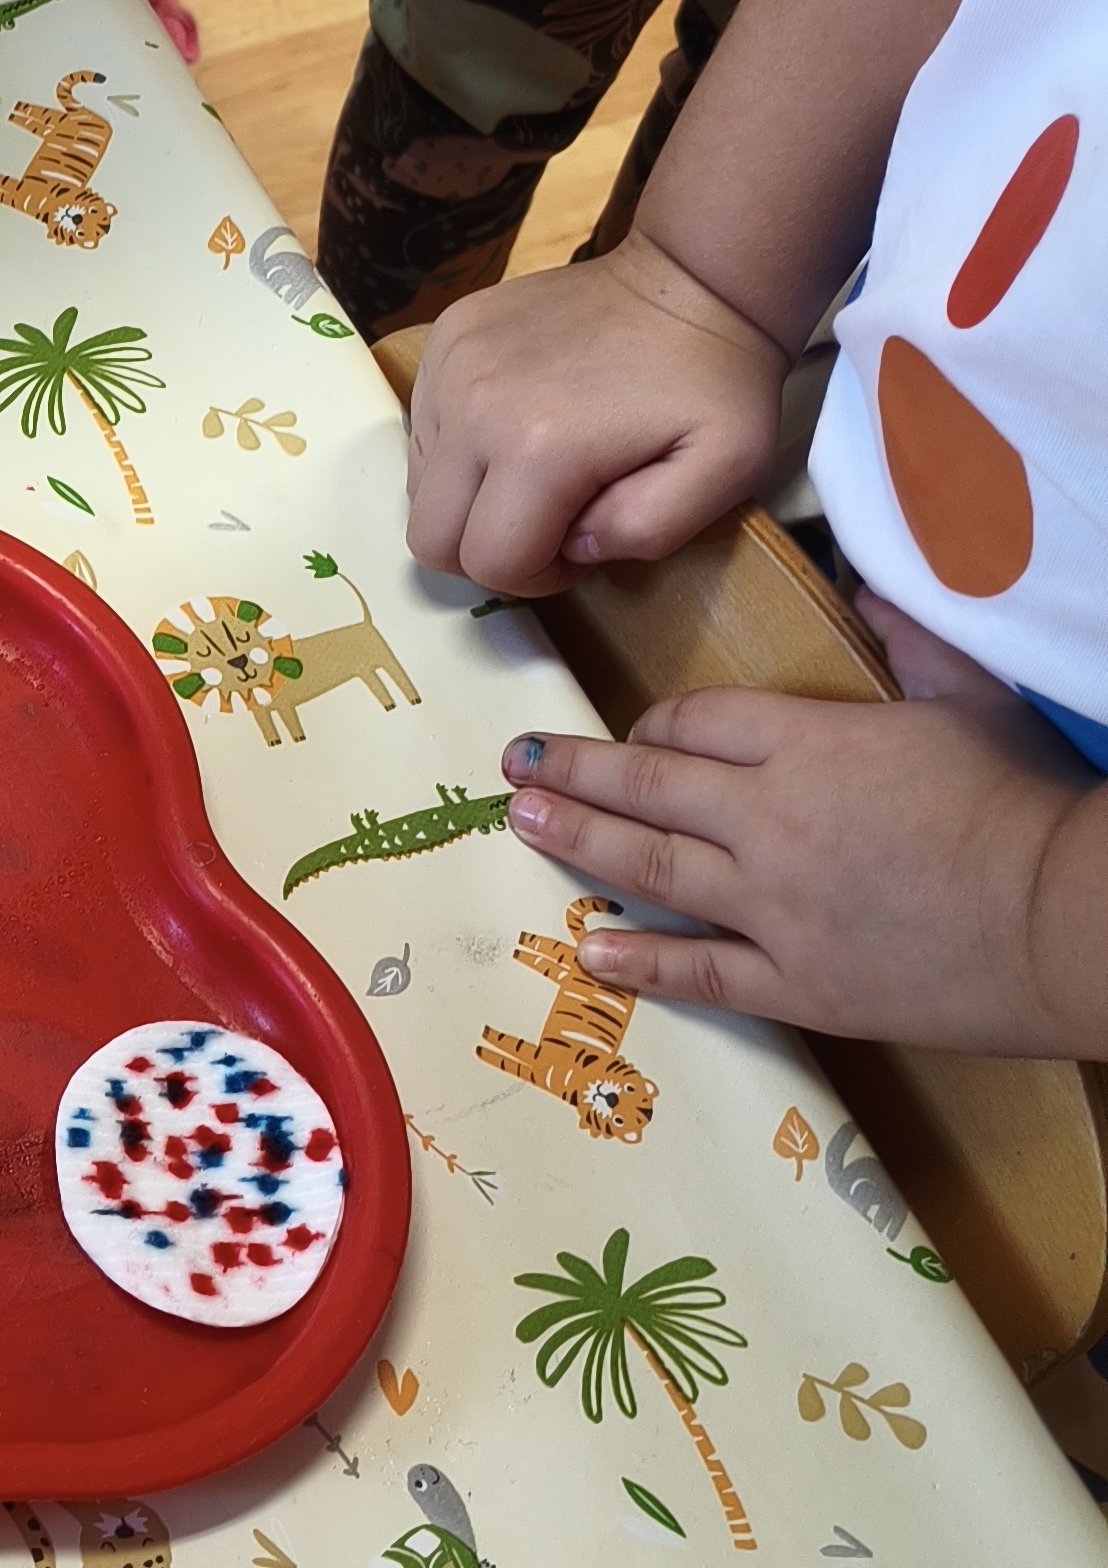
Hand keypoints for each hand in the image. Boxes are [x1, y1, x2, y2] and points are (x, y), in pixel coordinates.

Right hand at [405, 233, 788, 593]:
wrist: (690, 281)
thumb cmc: (714, 383)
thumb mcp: (723, 472)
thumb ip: (647, 531)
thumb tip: (574, 543)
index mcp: (538, 449)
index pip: (489, 562)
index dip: (534, 576)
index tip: (578, 544)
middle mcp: (474, 406)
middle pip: (431, 535)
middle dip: (489, 548)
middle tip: (549, 520)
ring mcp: (450, 366)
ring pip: (419, 484)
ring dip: (472, 497)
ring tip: (537, 468)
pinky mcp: (445, 337)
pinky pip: (425, 428)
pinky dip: (461, 446)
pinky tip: (518, 423)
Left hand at [497, 691, 1107, 1051]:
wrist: (1068, 919)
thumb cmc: (1025, 801)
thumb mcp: (970, 695)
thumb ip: (908, 638)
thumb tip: (865, 583)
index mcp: (807, 743)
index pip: (697, 721)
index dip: (657, 722)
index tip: (635, 728)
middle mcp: (768, 820)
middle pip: (649, 785)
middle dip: (577, 769)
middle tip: (515, 763)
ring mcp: (773, 908)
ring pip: (650, 869)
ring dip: (579, 841)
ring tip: (524, 823)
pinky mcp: (798, 984)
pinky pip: (700, 972)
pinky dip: (640, 962)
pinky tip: (591, 950)